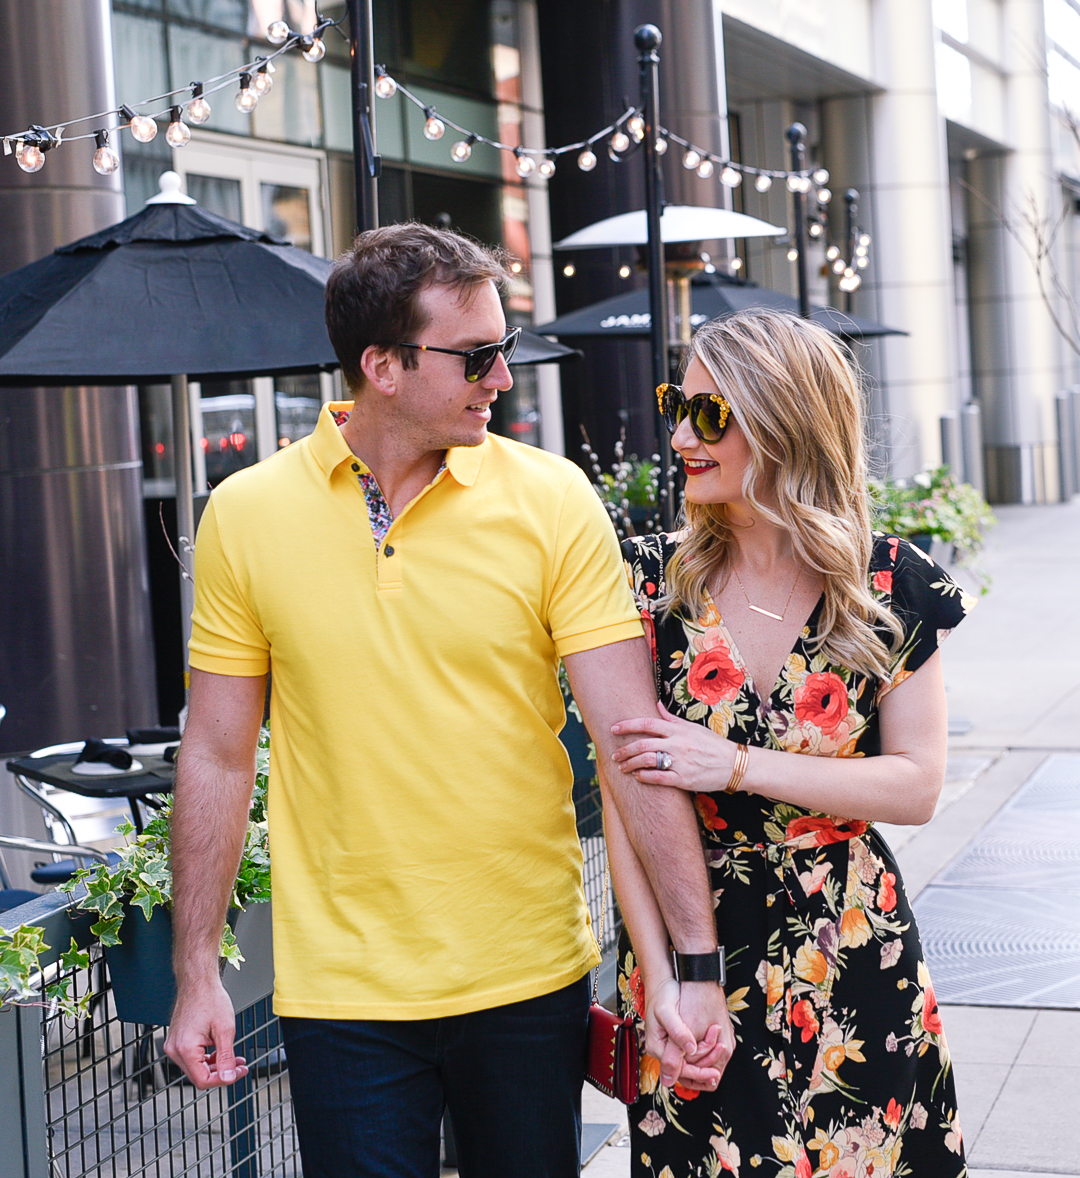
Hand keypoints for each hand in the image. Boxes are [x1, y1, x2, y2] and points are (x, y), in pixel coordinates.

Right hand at [164, 978, 247, 1088]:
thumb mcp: (225, 1029)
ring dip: (216, 1065)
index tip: (239, 1072)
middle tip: (240, 1065)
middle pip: (199, 1075)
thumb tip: (228, 1078)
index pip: (203, 1080)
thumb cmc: (209, 998)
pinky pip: (192, 1057)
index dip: (223, 1079)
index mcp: (185, 1049)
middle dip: (221, 1072)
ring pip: (196, 1067)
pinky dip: (207, 1057)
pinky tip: (220, 1051)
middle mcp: (175, 1050)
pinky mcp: (177, 1041)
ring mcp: (174, 1046)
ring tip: (234, 1058)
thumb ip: (226, 1057)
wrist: (198, 982)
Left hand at [611, 701, 737, 792]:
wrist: (734, 764)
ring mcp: (681, 762)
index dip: (628, 725)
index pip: (648, 724)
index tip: (614, 729)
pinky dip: (645, 777)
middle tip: (615, 755)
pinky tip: (638, 777)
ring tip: (623, 767)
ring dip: (631, 764)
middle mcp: (678, 744)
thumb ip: (672, 718)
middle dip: (625, 750)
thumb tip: (656, 705)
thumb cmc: (713, 744)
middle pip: (643, 744)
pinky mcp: (684, 779)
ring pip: (648, 761)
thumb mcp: (694, 727)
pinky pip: (659, 778)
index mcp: (679, 730)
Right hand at [644, 978, 724, 1090]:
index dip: (698, 1074)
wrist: (663, 980)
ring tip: (720, 1047)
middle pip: (684, 1071)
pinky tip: (713, 1046)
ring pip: (689, 1064)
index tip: (715, 1074)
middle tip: (720, 1062)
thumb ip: (677, 1033)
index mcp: (657, 1046)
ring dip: (706, 1060)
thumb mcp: (667, 1012)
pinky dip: (703, 1053)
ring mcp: (668, 1045)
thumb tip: (689, 1051)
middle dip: (704, 1069)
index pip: (679, 1070)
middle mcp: (661, 1049)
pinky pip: (690, 1055)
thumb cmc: (663, 993)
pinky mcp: (676, 1040)